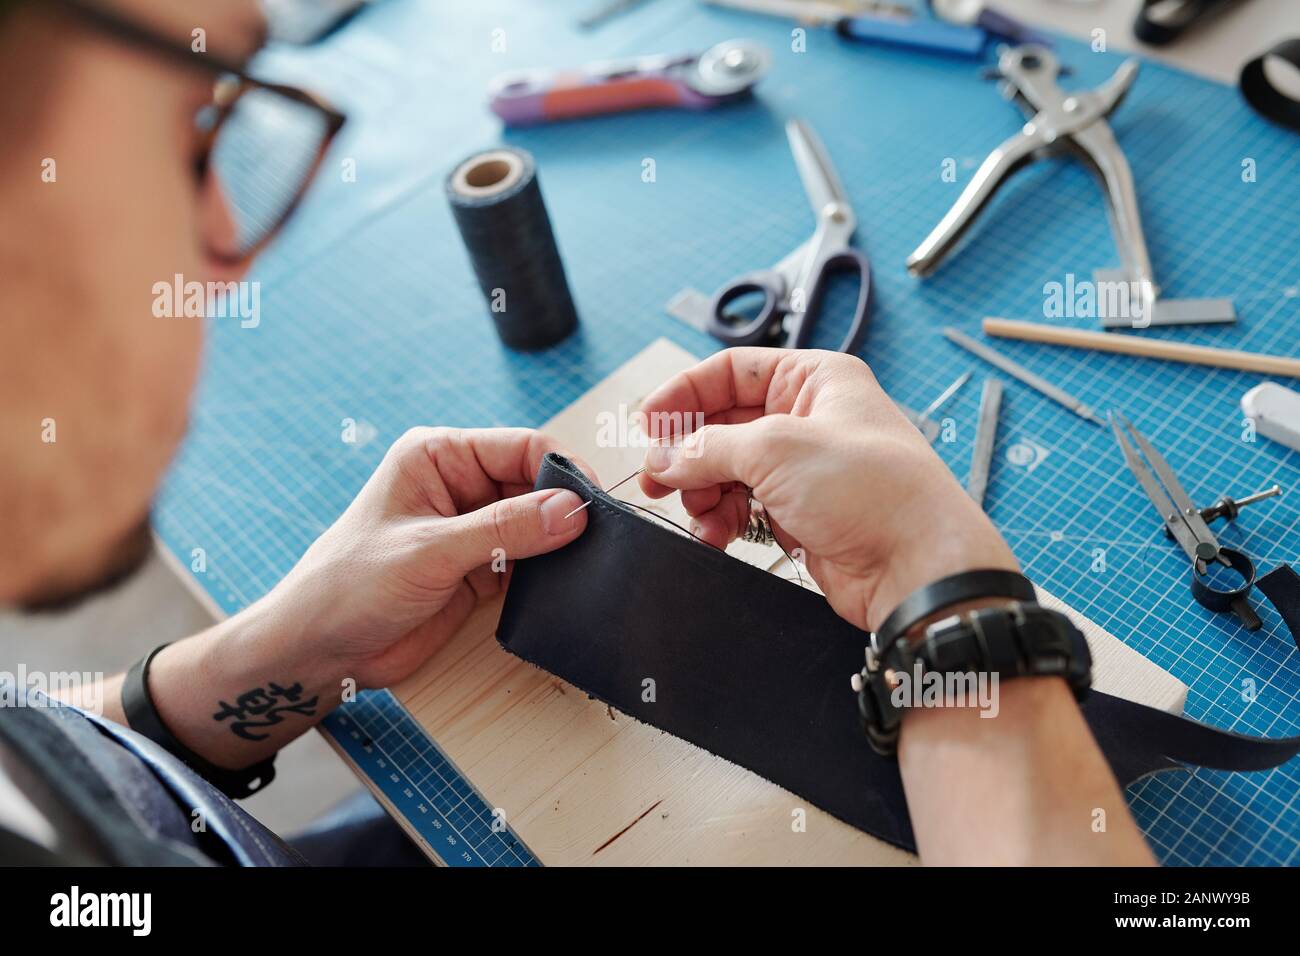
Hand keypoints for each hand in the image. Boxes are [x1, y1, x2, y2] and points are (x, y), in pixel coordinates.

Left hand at [265, 427, 591, 688]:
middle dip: (565, 508)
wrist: (321, 650)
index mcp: (439, 457)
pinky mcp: (481, 569)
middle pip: (535, 483)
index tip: (593, 502)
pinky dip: (550, 570)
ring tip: (589, 560)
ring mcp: (472, 528)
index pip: (520, 447)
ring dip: (560, 541)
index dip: (561, 470)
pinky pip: (530, 560)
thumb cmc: (350, 586)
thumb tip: (571, 510)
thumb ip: (504, 529)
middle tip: (599, 537)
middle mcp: (459, 485)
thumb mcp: (430, 552)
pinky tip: (567, 581)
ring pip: (538, 523)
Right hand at [638, 348, 1016, 631]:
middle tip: (656, 477)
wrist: (916, 567)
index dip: (684, 394)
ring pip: (727, 469)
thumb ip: (709, 447)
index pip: (731, 371)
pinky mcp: (799, 514)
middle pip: (724, 422)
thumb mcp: (778, 449)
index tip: (648, 423)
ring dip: (702, 491)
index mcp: (815, 379)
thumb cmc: (873, 491)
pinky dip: (720, 519)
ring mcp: (804, 469)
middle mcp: (809, 418)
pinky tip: (714, 536)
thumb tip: (664, 456)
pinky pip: (741, 506)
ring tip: (695, 514)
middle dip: (688, 451)